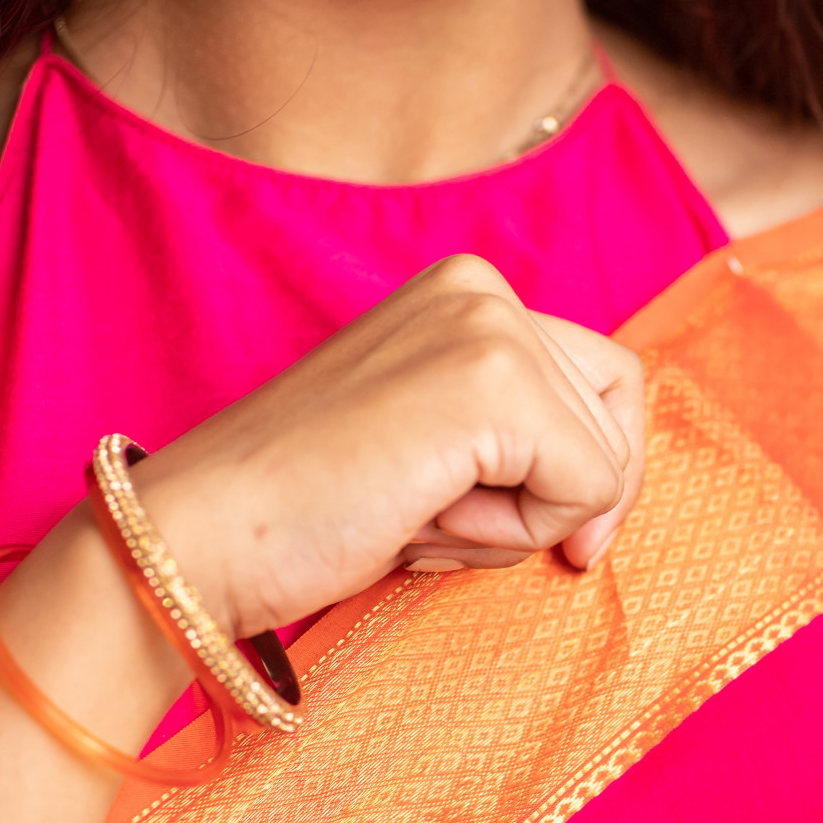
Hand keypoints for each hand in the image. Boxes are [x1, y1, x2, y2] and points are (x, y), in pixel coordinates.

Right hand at [134, 257, 644, 637]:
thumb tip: (612, 503)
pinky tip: (418, 517)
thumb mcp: (437, 452)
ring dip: (516, 525)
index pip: (608, 386)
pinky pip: (585, 492)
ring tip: (412, 510)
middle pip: (618, 422)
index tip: (529, 528)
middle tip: (428, 512)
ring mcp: (490, 326)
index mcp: (467, 292)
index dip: (587, 476)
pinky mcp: (492, 381)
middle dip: (546, 501)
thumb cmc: (310, 514)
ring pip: (603, 466)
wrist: (204, 534)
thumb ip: (521, 443)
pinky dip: (511, 535)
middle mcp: (484, 287)